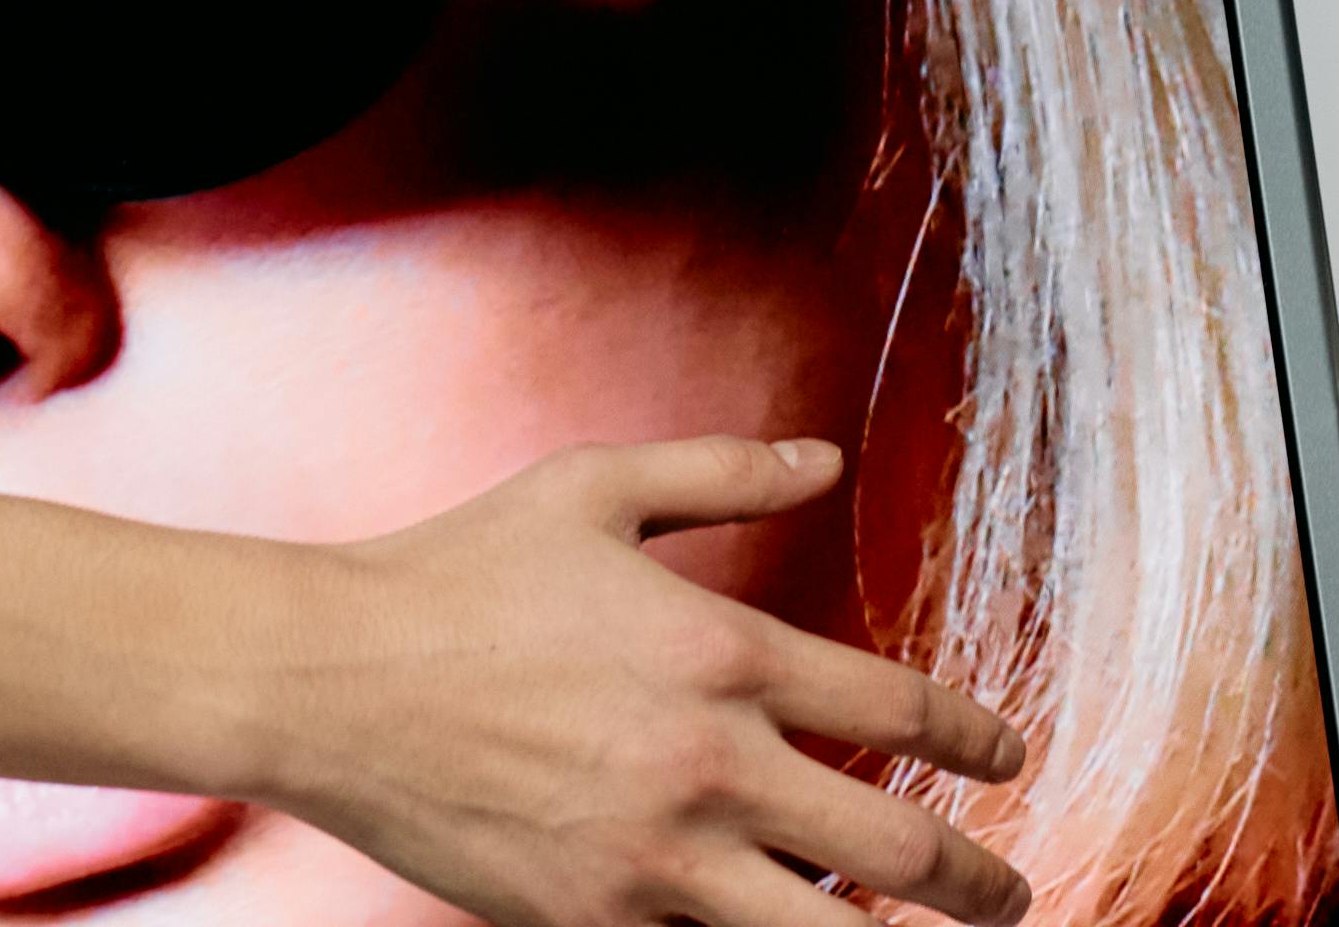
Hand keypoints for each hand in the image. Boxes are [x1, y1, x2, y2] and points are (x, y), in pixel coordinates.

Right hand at [248, 438, 1032, 926]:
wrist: (329, 681)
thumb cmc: (460, 573)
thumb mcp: (596, 489)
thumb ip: (724, 472)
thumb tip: (823, 457)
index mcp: (723, 652)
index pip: (898, 709)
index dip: (975, 738)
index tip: (1009, 757)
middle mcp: (706, 765)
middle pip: (892, 848)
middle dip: (974, 880)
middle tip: (1008, 896)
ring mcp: (650, 861)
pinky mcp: (591, 922)